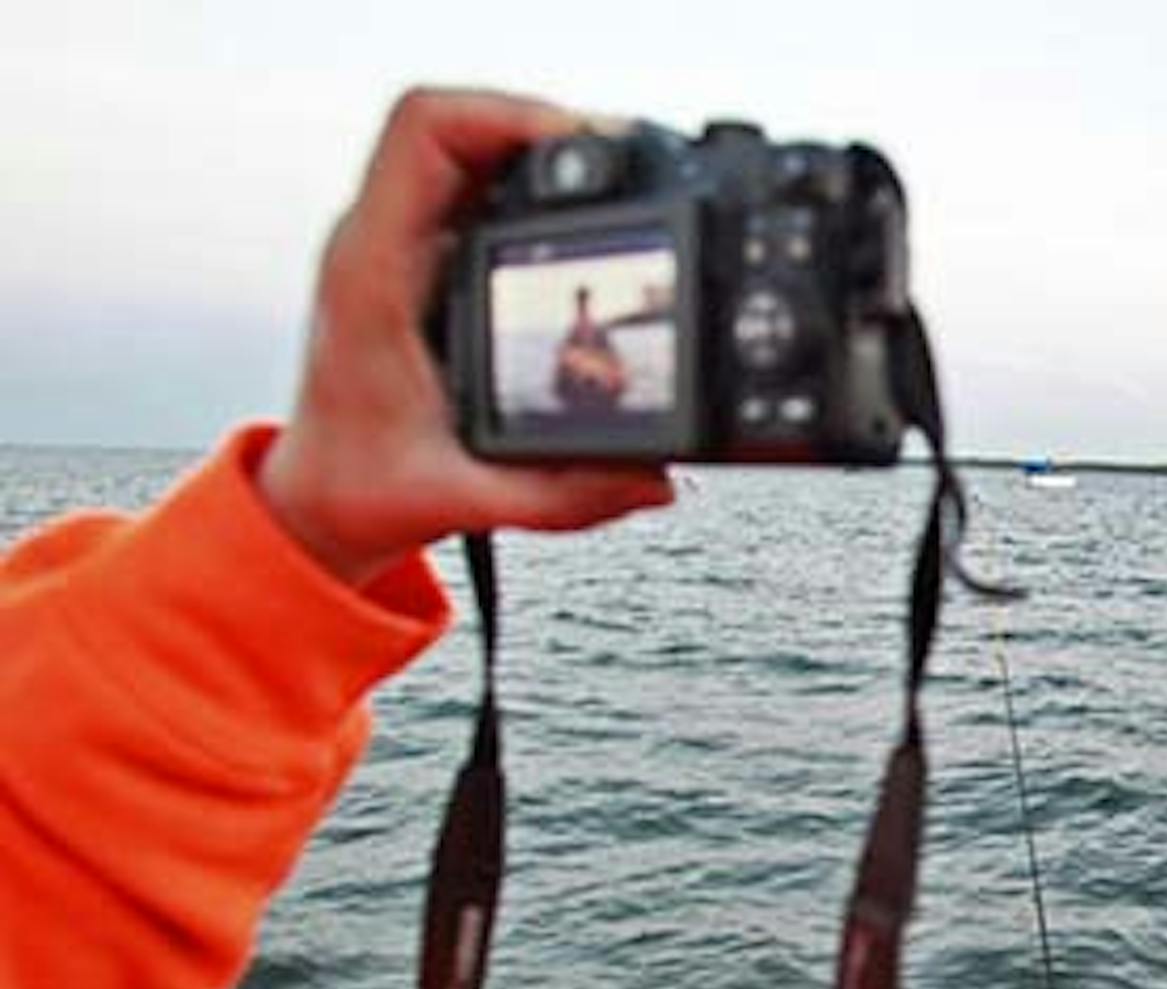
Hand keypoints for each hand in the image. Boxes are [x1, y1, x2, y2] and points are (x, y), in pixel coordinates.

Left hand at [258, 88, 674, 588]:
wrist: (320, 500)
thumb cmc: (362, 489)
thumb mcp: (462, 501)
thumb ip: (558, 497)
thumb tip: (650, 479)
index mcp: (372, 275)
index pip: (422, 135)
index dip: (506, 114)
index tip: (581, 142)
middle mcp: (379, 242)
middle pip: (457, 124)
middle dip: (545, 130)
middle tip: (623, 167)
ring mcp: (399, 244)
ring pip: (467, 145)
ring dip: (539, 152)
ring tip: (612, 187)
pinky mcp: (423, 258)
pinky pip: (474, 183)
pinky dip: (531, 183)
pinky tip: (581, 219)